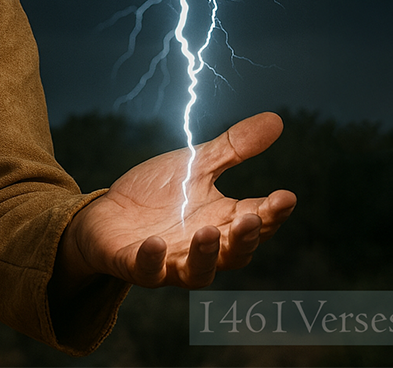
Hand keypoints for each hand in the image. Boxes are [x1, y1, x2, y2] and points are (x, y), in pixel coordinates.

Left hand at [53, 112, 295, 294]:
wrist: (106, 214)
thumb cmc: (157, 195)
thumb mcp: (195, 165)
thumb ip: (233, 149)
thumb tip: (276, 120)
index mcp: (222, 222)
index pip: (258, 222)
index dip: (274, 213)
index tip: (286, 196)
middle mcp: (202, 248)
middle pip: (234, 254)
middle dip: (245, 239)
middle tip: (252, 219)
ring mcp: (170, 261)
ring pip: (198, 272)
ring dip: (205, 255)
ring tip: (208, 232)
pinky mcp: (136, 265)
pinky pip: (147, 271)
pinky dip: (152, 260)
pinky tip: (154, 243)